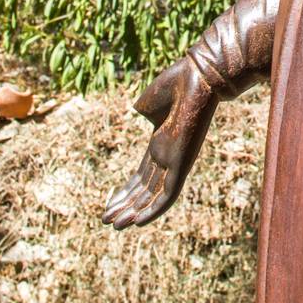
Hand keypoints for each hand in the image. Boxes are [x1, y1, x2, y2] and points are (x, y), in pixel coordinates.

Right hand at [102, 55, 218, 228]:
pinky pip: (169, 194)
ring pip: (154, 196)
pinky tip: (137, 222)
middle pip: (144, 189)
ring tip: (115, 226)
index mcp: (159, 144)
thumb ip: (142, 114)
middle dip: (125, 205)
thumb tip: (136, 114)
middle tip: (106, 221)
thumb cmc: (175, 85)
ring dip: (134, 212)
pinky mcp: (183, 163)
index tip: (108, 205)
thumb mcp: (150, 105)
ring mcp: (175, 161)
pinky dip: (154, 209)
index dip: (124, 192)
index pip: (140, 176)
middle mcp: (168, 155)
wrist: (196, 76)